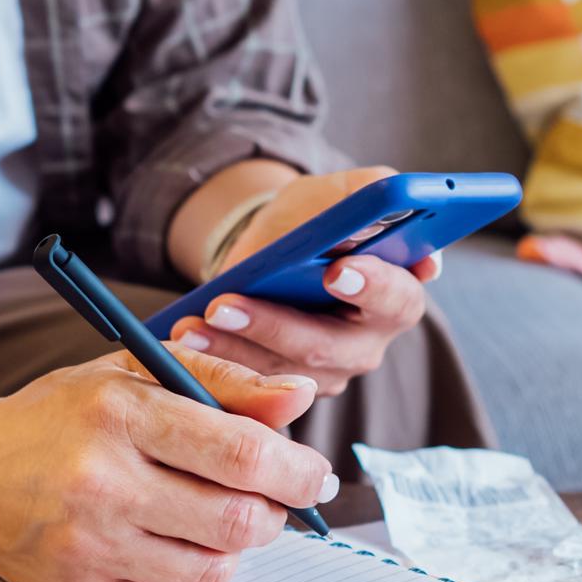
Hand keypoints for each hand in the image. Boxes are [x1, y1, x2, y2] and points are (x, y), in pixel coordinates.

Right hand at [0, 348, 338, 581]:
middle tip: (270, 502)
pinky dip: (181, 574)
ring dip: (230, 549)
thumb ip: (220, 381)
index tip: (313, 475)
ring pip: (211, 572)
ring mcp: (85, 546)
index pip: (239, 452)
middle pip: (237, 522)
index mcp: (117, 413)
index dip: (296, 469)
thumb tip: (298, 397)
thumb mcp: (129, 375)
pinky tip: (157, 541)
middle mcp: (99, 482)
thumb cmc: (57, 419)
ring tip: (212, 519)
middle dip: (273, 515)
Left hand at [169, 165, 445, 396]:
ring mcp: (327, 373)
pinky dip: (216, 362)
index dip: (371, 286)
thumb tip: (392, 197)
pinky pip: (252, 386)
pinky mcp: (286, 389)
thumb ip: (370, 191)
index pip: (396, 297)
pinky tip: (185, 340)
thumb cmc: (315, 219)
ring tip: (192, 325)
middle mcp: (368, 343)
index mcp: (397, 295)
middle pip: (327, 348)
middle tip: (226, 306)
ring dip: (231, 348)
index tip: (334, 271)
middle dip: (273, 326)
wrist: (273, 248)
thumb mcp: (338, 193)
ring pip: (281, 373)